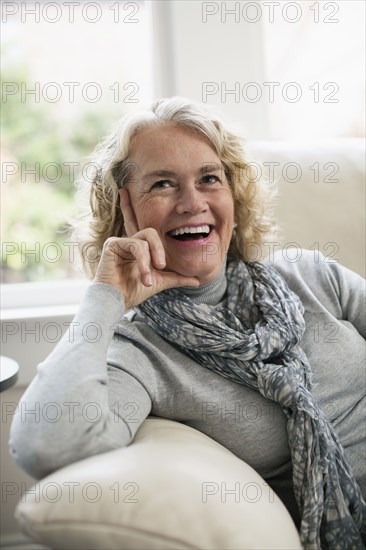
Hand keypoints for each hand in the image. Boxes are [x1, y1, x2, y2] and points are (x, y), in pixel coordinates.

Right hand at [93, 188, 199, 308]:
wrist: (119, 302)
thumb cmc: (134, 291)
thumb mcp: (161, 282)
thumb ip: (177, 277)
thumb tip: (197, 280)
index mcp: (138, 246)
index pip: (138, 223)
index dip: (129, 205)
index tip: (124, 190)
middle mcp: (129, 240)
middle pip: (150, 230)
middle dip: (158, 249)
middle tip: (161, 266)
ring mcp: (120, 241)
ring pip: (147, 238)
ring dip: (151, 260)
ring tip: (149, 278)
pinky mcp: (113, 245)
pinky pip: (136, 246)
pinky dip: (143, 261)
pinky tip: (143, 275)